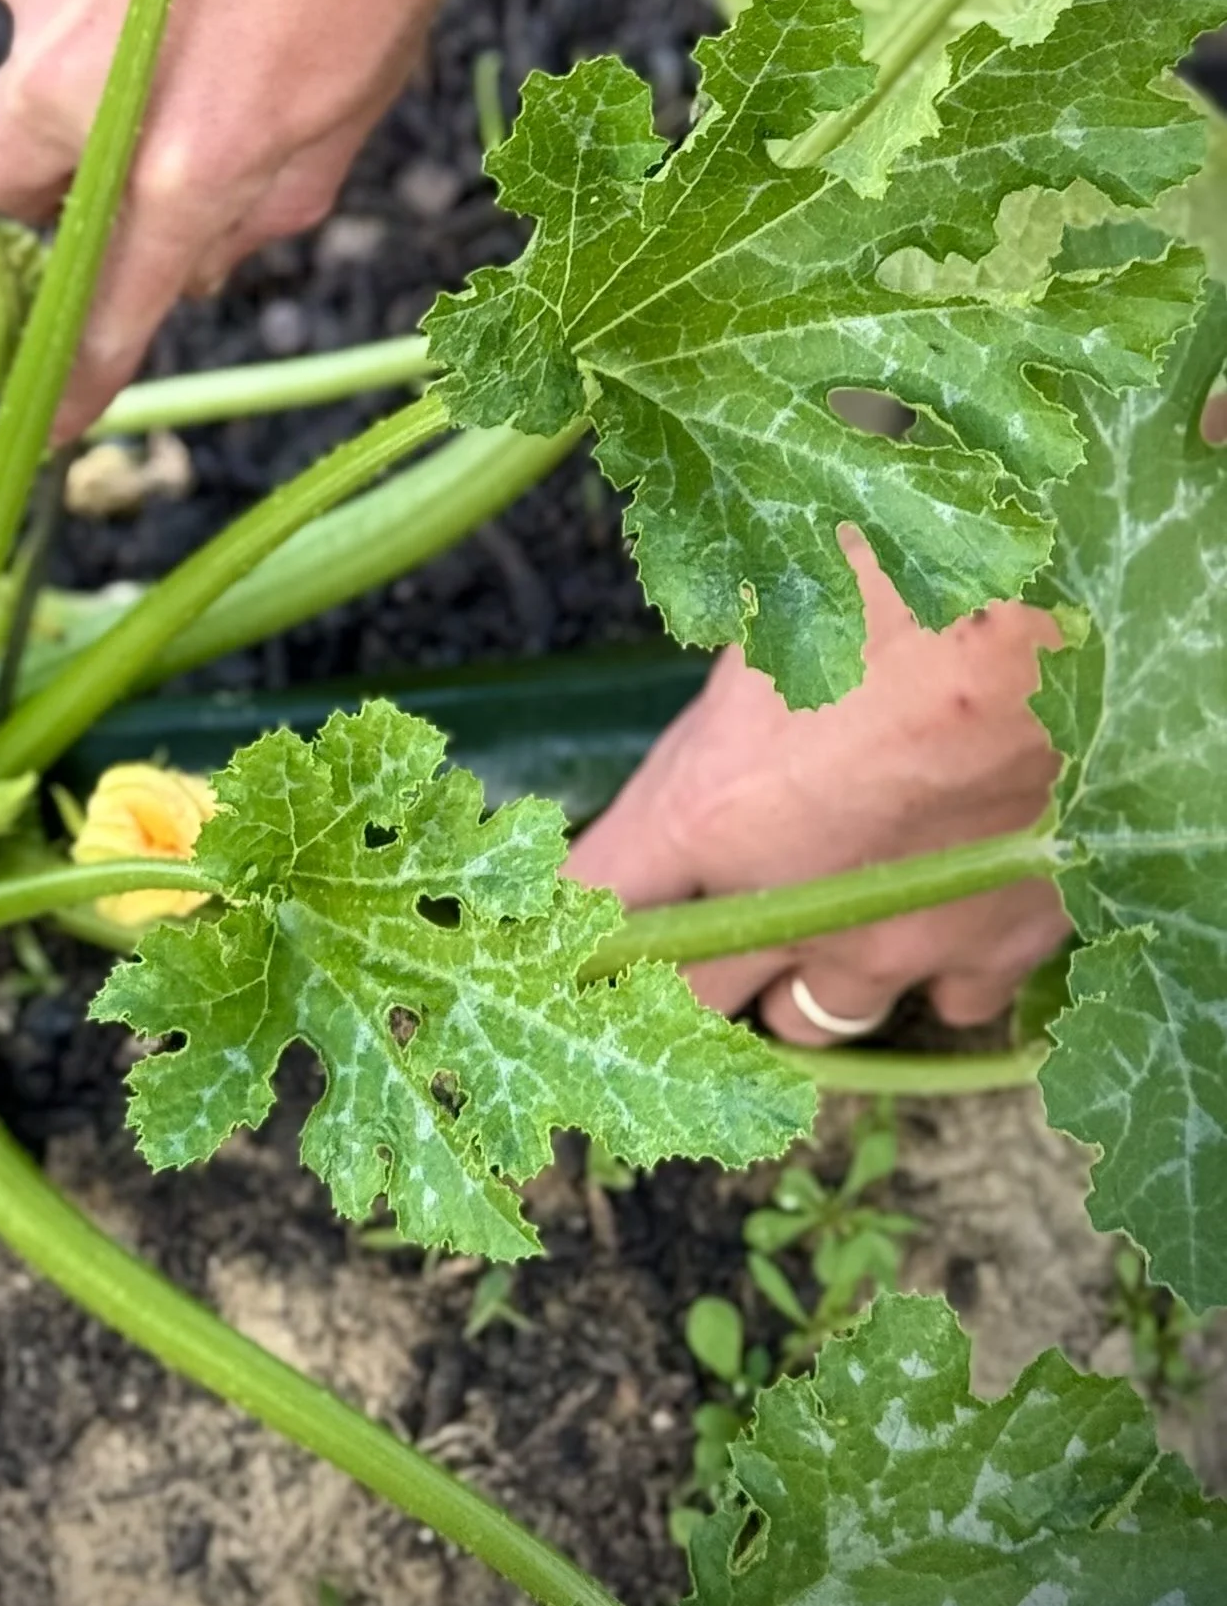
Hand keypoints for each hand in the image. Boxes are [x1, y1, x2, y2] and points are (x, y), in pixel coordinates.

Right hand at [0, 0, 486, 438]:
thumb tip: (207, 258)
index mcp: (187, 148)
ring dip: (96, 25)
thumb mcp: (367, 75)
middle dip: (48, 181)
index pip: (104, 301)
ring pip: (30, 35)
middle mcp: (79, 73)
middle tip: (125, 131)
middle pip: (1, 175)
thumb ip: (280, 189)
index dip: (72, 370)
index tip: (39, 424)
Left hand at [564, 534, 1068, 1044]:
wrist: (1066, 629)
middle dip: (670, 969)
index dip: (558, 912)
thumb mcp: (777, 601)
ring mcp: (893, 941)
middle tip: (676, 931)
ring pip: (809, 1020)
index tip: (538, 916)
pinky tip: (934, 923)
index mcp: (710, 809)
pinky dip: (929, 975)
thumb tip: (718, 660)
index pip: (594, 894)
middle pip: (683, 993)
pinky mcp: (992, 951)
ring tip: (806, 928)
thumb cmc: (910, 586)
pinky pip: (941, 1003)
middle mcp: (788, 901)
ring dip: (792, 984)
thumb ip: (734, 676)